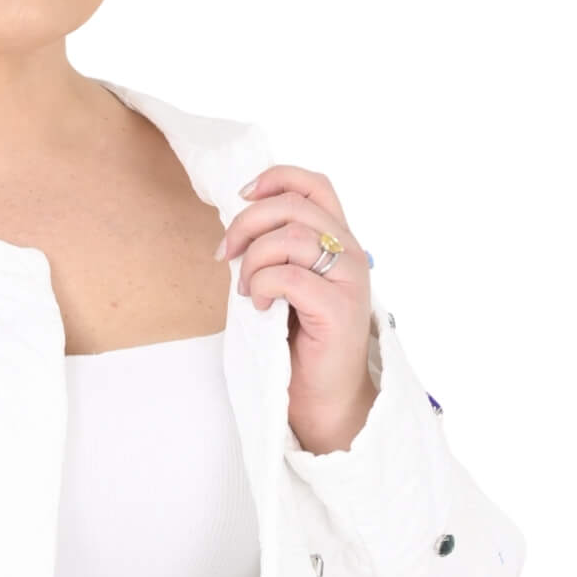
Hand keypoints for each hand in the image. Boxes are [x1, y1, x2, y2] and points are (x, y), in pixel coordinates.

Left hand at [217, 165, 377, 453]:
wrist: (323, 397)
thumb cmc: (300, 343)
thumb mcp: (285, 285)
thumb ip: (275, 252)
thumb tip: (237, 227)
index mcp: (339, 241)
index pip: (315, 186)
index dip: (276, 179)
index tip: (243, 196)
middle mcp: (351, 253)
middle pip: (293, 207)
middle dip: (246, 224)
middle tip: (225, 254)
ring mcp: (349, 280)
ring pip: (289, 239)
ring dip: (253, 262)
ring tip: (248, 291)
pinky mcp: (339, 309)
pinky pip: (288, 278)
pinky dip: (263, 288)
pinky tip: (261, 309)